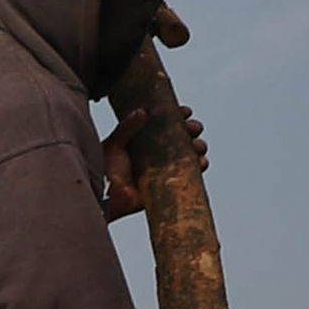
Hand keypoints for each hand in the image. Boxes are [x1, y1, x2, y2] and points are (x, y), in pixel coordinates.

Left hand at [103, 103, 203, 222]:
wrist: (106, 197)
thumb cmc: (106, 171)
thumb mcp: (113, 145)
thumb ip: (126, 128)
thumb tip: (142, 111)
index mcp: (145, 140)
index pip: (166, 124)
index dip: (179, 116)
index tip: (185, 111)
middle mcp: (158, 152)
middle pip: (183, 136)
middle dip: (192, 130)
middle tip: (192, 128)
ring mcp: (165, 167)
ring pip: (191, 153)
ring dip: (198, 147)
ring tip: (197, 145)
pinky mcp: (170, 183)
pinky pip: (191, 174)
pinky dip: (200, 167)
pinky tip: (202, 161)